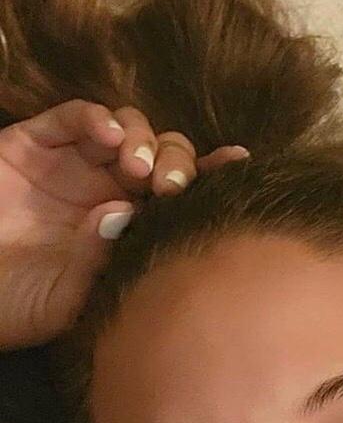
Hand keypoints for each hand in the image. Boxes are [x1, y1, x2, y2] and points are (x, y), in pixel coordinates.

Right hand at [0, 98, 249, 349]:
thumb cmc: (13, 306)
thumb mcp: (68, 301)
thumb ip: (104, 263)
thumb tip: (127, 215)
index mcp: (131, 231)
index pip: (184, 197)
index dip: (213, 177)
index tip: (239, 167)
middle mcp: (110, 192)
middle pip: (167, 156)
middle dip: (178, 162)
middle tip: (168, 187)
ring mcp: (73, 165)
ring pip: (131, 130)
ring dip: (144, 140)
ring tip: (134, 168)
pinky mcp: (33, 143)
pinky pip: (75, 117)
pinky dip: (96, 116)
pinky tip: (107, 135)